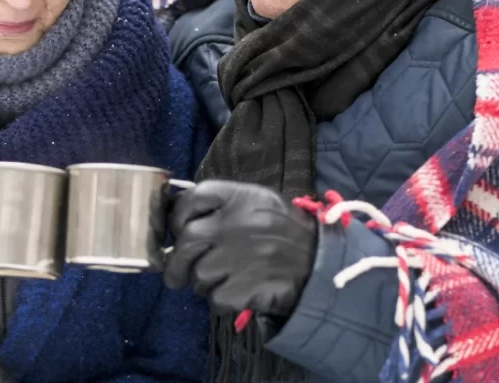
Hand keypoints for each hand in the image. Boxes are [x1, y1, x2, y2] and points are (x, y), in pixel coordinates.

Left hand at [164, 180, 316, 319]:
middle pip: (186, 240)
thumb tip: (178, 216)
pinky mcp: (245, 288)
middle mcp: (236, 223)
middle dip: (177, 262)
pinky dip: (221, 300)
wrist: (321, 265)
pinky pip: (215, 298)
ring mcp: (239, 256)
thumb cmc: (283, 232)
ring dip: (203, 282)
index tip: (179, 229)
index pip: (192, 198)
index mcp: (240, 197)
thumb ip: (222, 204)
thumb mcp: (258, 203)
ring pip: (197, 274)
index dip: (177, 215)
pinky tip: (237, 292)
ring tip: (223, 279)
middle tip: (177, 274)